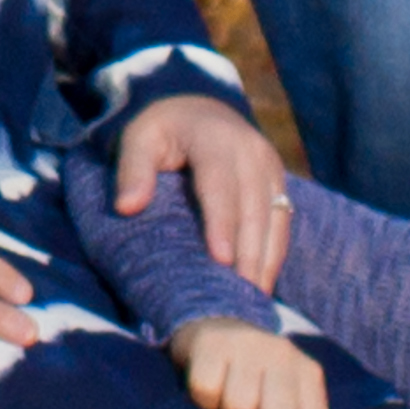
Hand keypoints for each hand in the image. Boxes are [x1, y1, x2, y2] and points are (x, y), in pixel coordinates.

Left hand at [109, 92, 292, 291]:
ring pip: (274, 218)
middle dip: (249, 253)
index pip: (219, 184)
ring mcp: (270, 166)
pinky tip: (264, 283)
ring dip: (266, 259)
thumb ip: (132, 170)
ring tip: (254, 299)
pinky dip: (274, 253)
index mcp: (215, 138)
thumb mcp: (139, 138)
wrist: (201, 109)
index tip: (221, 260)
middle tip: (240, 295)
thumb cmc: (163, 130)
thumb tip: (127, 208)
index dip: (222, 223)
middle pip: (253, 207)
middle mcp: (251, 151)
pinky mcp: (278, 182)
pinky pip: (282, 221)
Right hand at [171, 317, 334, 408]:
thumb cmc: (253, 378)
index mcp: (308, 374)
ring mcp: (248, 345)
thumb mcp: (283, 403)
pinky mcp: (212, 343)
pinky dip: (202, 400)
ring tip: (226, 401)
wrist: (214, 323)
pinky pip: (206, 392)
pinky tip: (206, 386)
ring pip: (238, 407)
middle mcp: (283, 354)